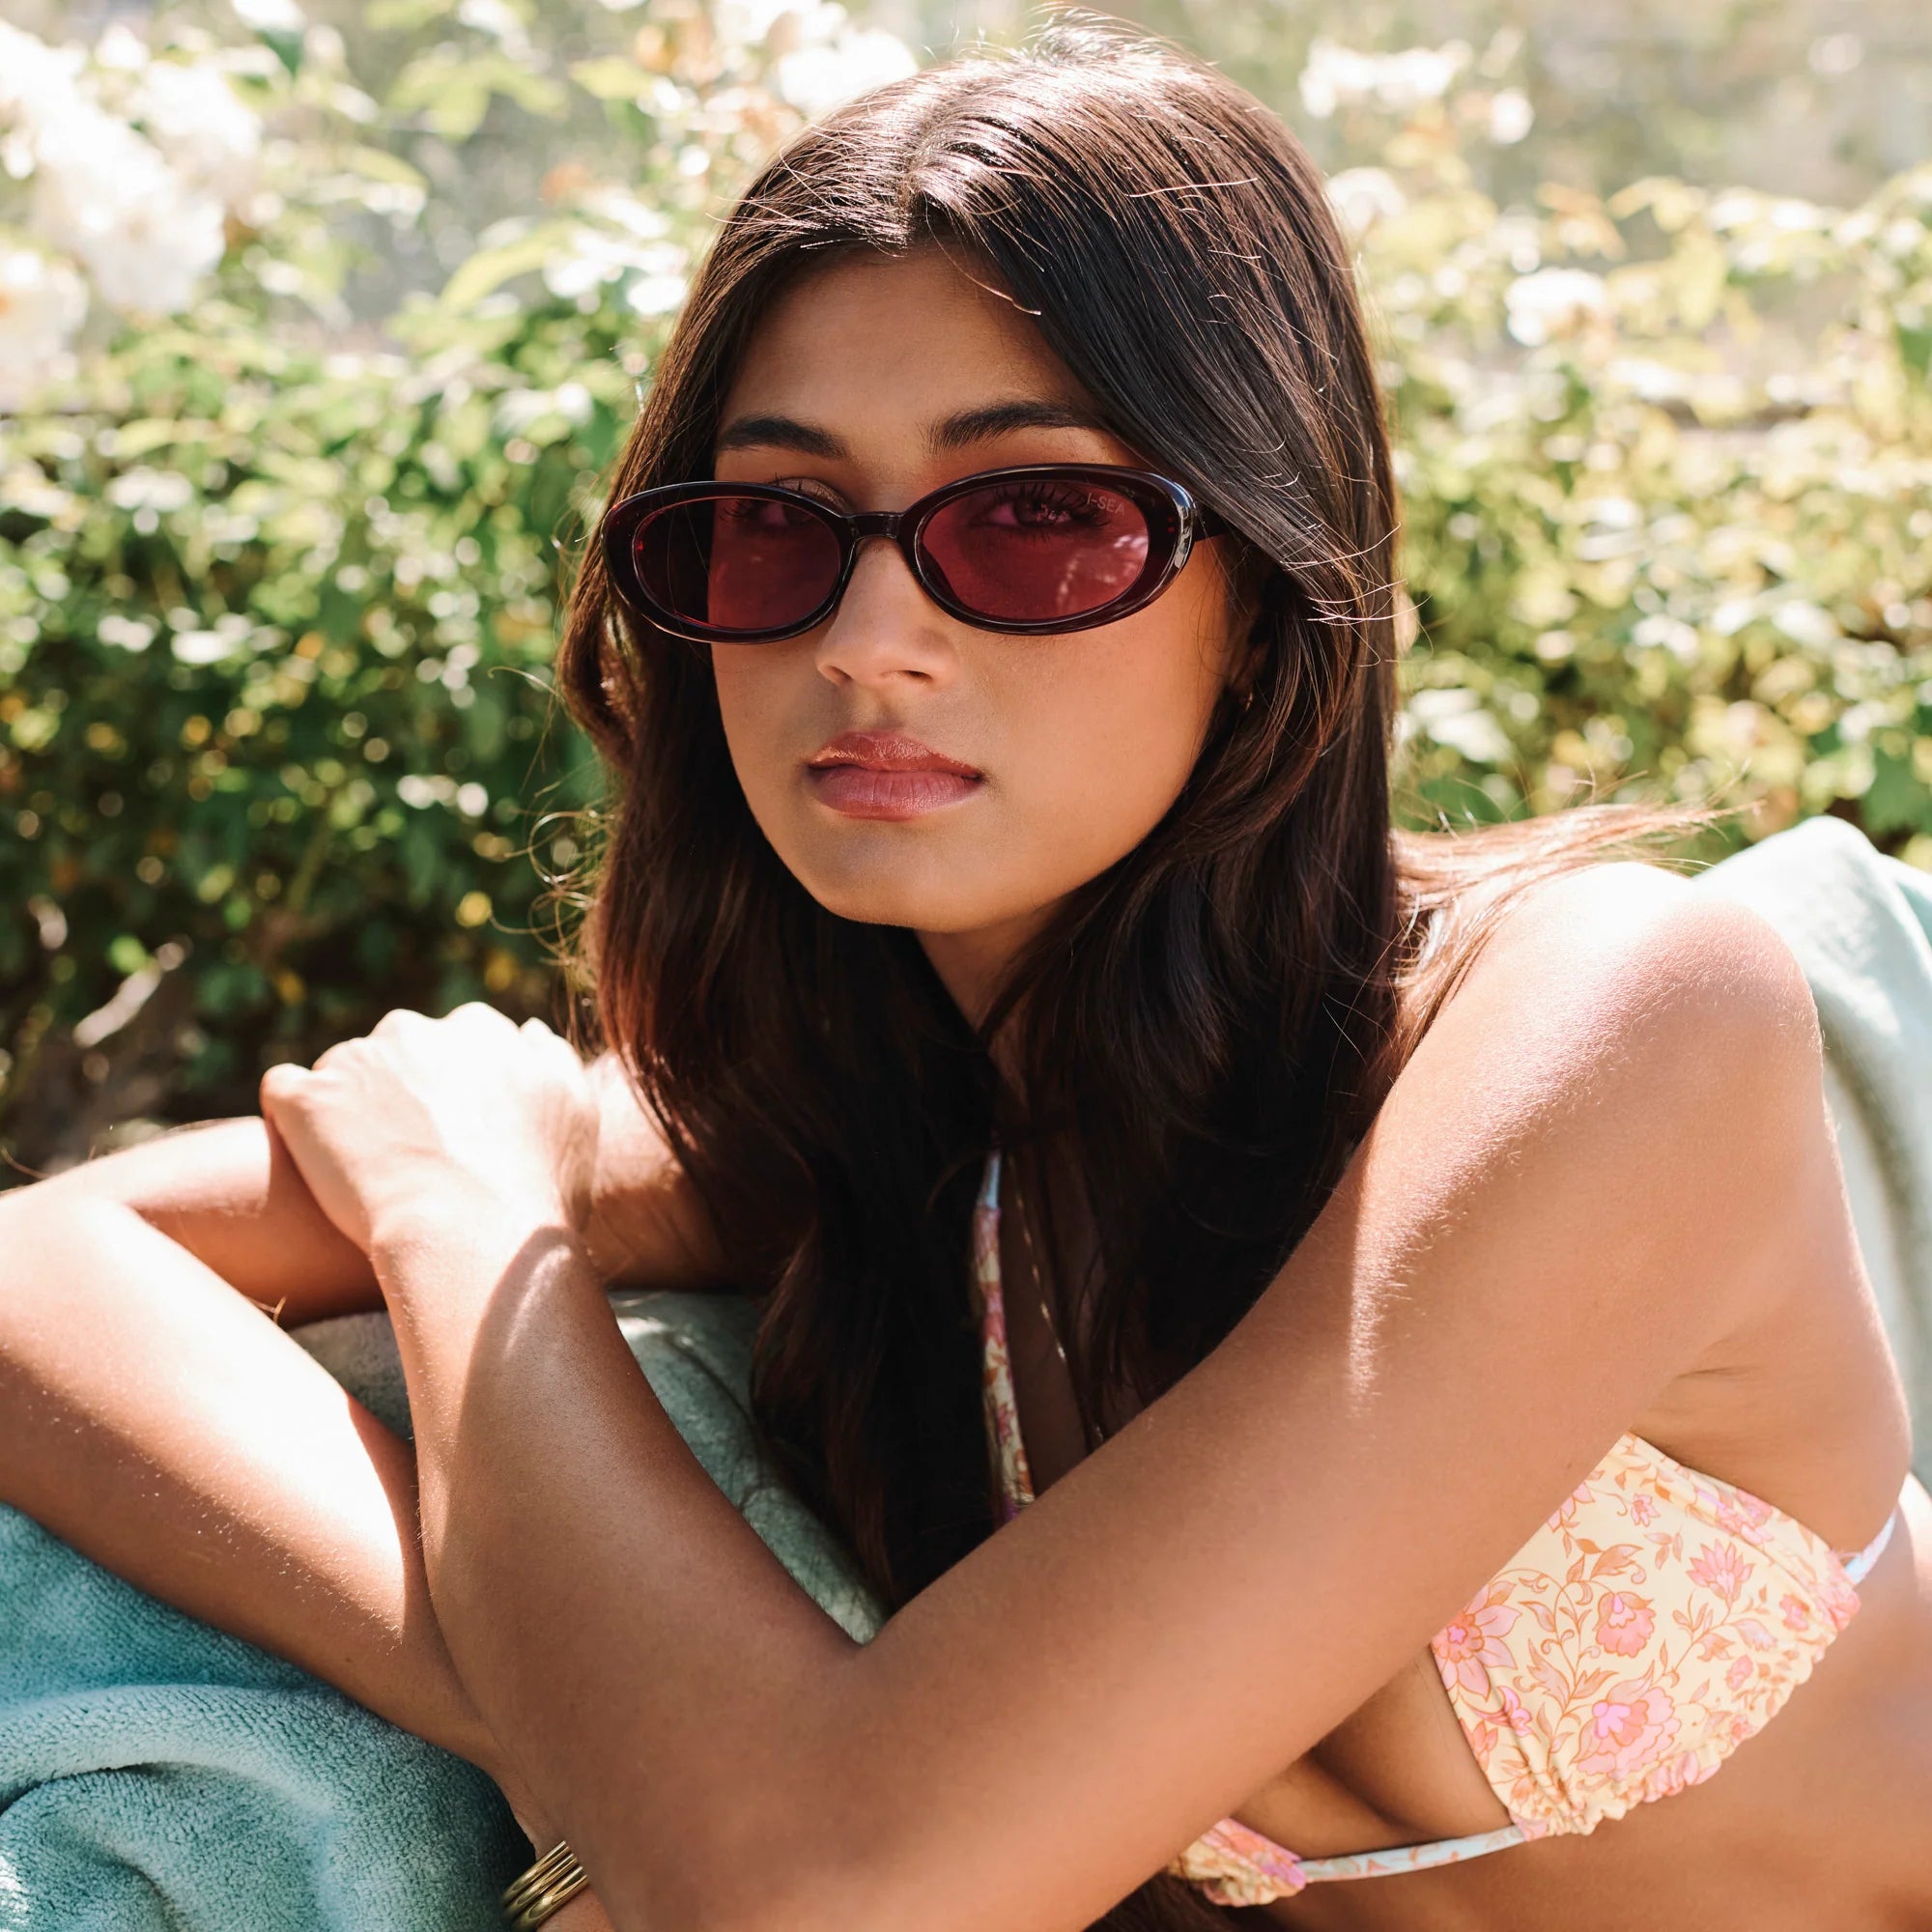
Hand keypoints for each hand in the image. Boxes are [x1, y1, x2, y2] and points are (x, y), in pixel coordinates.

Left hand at [259, 1004, 599, 1254]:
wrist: (471, 1236)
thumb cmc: (536, 1190)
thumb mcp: (575, 1112)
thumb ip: (551, 1059)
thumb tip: (528, 1031)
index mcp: (482, 1030)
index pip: (461, 1038)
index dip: (456, 1086)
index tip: (458, 1130)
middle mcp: (417, 1030)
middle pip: (398, 1049)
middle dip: (399, 1088)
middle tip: (411, 1153)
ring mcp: (356, 1060)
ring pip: (344, 1071)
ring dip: (350, 1108)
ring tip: (363, 1170)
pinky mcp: (306, 1099)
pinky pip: (283, 1090)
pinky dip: (292, 1117)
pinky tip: (308, 1155)